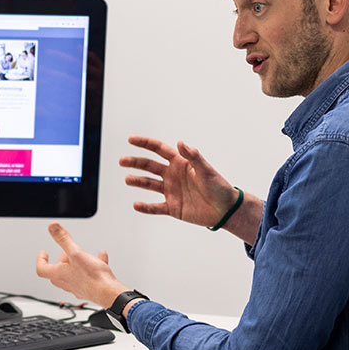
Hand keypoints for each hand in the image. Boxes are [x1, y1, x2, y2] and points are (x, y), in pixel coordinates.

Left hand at [34, 223, 125, 308]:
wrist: (108, 292)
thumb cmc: (92, 277)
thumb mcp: (76, 252)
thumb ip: (63, 239)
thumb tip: (52, 227)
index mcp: (59, 274)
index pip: (42, 269)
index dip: (41, 260)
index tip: (43, 253)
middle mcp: (66, 283)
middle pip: (57, 271)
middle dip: (62, 260)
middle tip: (66, 253)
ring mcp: (77, 287)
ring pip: (73, 273)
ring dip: (77, 262)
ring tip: (84, 255)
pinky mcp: (88, 289)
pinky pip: (88, 275)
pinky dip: (92, 265)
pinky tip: (100, 258)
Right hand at [120, 135, 237, 227]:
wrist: (226, 209)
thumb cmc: (219, 187)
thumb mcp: (206, 170)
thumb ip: (193, 156)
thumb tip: (180, 142)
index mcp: (180, 163)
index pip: (159, 150)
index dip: (145, 144)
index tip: (131, 140)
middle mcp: (172, 176)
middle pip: (149, 166)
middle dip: (135, 162)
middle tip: (122, 161)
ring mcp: (171, 191)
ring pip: (149, 185)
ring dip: (138, 182)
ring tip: (128, 180)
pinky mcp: (172, 207)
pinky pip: (155, 207)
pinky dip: (145, 207)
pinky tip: (136, 205)